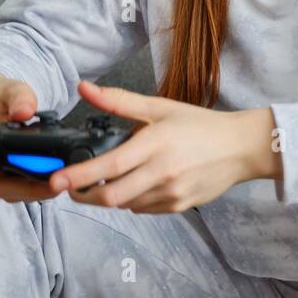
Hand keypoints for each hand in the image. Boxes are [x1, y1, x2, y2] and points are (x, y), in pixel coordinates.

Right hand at [0, 72, 59, 212]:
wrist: (1, 99)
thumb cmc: (2, 96)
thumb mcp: (12, 89)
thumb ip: (20, 97)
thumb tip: (25, 112)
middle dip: (25, 191)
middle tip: (55, 186)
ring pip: (12, 191)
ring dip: (34, 192)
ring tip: (61, 183)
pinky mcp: (12, 173)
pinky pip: (22, 187)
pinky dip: (39, 188)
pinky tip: (59, 180)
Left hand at [48, 80, 280, 213]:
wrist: (241, 148)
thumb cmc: (200, 126)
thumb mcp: (160, 108)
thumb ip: (119, 101)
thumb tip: (85, 88)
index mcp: (156, 143)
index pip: (110, 165)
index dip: (79, 176)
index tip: (57, 180)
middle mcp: (163, 172)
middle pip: (111, 196)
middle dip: (86, 195)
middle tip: (72, 186)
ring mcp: (172, 192)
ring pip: (126, 205)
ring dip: (110, 196)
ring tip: (110, 179)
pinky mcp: (179, 206)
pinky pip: (144, 209)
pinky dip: (132, 200)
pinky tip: (138, 184)